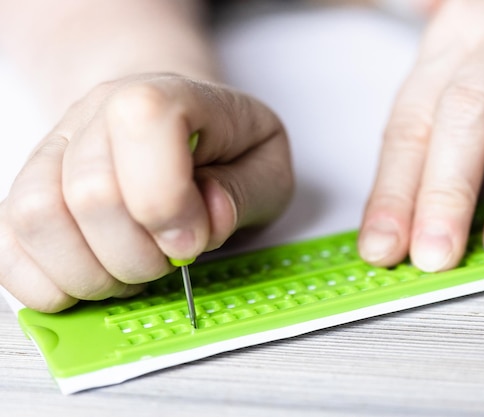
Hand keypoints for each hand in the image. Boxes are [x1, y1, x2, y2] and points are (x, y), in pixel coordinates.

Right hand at [0, 73, 292, 311]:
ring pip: (36, 219)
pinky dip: (48, 283)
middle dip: (138, 256)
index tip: (191, 241)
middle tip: (167, 261)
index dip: (167, 201)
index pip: (144, 125)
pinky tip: (91, 278)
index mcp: (165, 95)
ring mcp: (53, 151)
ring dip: (91, 273)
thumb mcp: (265, 161)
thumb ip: (244, 191)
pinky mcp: (26, 191)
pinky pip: (6, 246)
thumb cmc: (220, 145)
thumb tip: (206, 219)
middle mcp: (96, 114)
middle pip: (90, 193)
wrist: (160, 119)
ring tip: (130, 271)